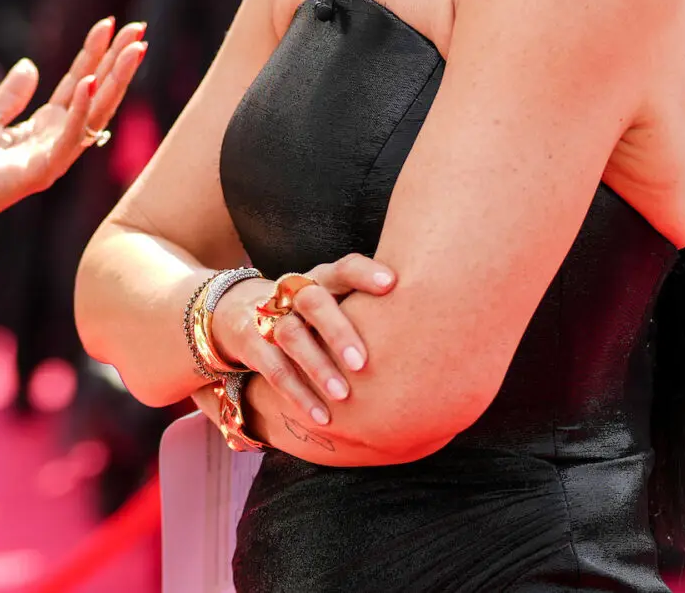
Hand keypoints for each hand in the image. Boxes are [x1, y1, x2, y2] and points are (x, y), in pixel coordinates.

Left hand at [0, 18, 146, 255]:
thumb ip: (11, 96)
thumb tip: (29, 65)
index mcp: (47, 128)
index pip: (80, 84)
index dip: (95, 55)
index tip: (110, 25)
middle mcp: (59, 141)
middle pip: (97, 95)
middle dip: (118, 62)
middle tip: (138, 29)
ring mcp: (55, 157)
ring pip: (94, 114)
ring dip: (114, 80)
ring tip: (132, 49)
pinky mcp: (42, 172)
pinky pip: (68, 138)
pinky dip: (80, 111)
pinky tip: (89, 83)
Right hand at [213, 254, 395, 426]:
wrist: (238, 313)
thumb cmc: (311, 316)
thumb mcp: (336, 305)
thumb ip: (374, 315)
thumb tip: (446, 338)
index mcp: (322, 279)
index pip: (343, 267)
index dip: (365, 273)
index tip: (393, 285)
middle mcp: (295, 293)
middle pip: (313, 299)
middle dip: (337, 330)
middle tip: (363, 363)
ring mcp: (270, 316)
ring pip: (290, 335)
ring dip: (317, 366)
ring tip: (344, 396)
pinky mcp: (252, 342)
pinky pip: (273, 368)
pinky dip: (297, 394)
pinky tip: (322, 417)